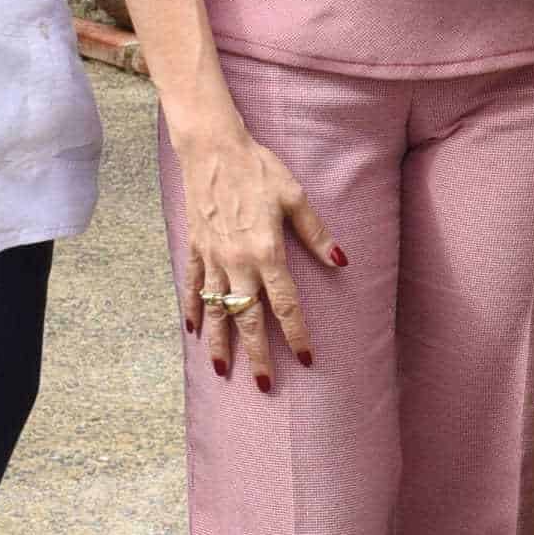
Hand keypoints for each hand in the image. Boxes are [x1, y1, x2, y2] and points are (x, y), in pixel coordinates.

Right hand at [172, 120, 342, 392]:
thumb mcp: (294, 197)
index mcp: (267, 252)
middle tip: (264, 385)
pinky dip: (193, 310)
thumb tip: (341, 261)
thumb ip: (316, 234)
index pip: (285, 304)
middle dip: (258, 354)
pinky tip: (194, 331)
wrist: (213, 149)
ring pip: (217, 310)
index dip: (297, 333)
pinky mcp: (195, 249)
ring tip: (223, 371)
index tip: (306, 359)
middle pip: (250, 318)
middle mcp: (237, 262)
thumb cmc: (258, 168)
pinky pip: (192, 287)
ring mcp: (212, 258)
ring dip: (221, 343)